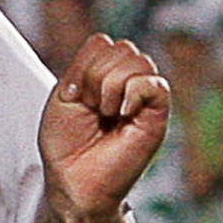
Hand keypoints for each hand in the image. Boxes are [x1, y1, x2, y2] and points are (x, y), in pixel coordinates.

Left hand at [39, 34, 168, 220]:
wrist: (73, 180)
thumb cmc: (66, 144)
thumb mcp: (64, 95)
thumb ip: (84, 66)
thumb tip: (111, 46)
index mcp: (104, 75)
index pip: (102, 42)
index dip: (82, 66)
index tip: (74, 97)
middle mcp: (128, 83)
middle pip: (121, 47)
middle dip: (94, 76)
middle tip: (90, 109)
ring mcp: (144, 97)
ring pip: (137, 61)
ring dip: (110, 87)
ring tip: (105, 114)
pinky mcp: (157, 115)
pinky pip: (154, 84)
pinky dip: (132, 94)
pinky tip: (122, 115)